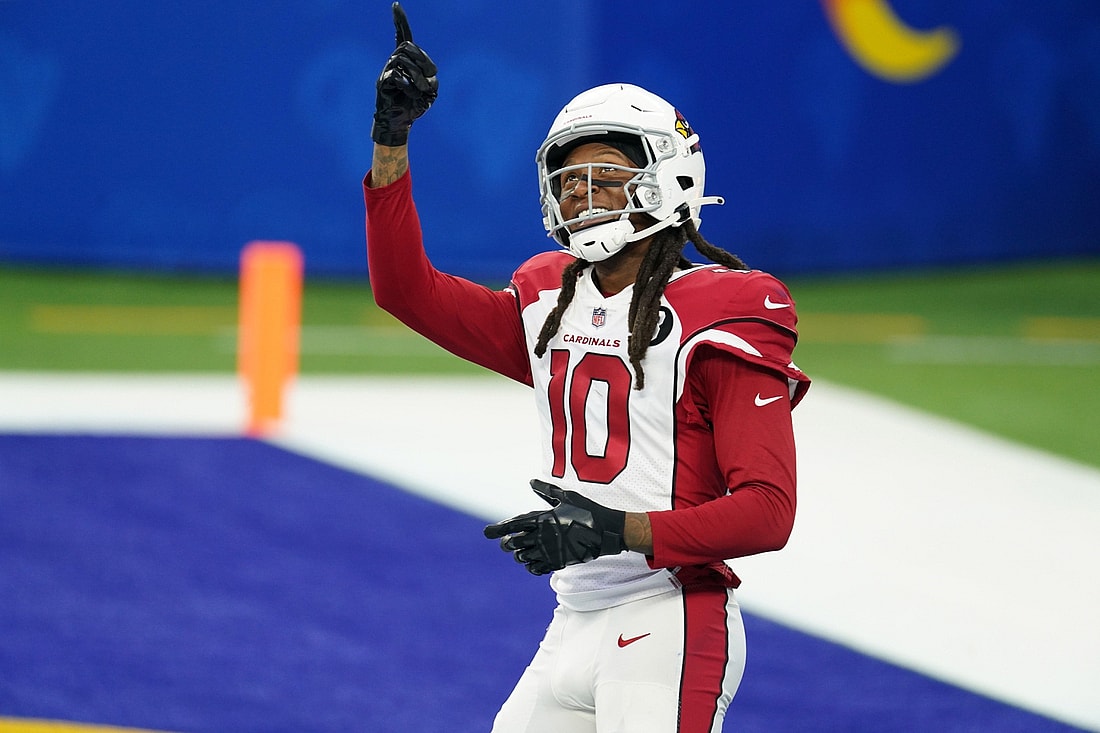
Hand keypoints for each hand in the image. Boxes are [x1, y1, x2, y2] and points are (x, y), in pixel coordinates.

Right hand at [371, 2, 437, 146]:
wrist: (401, 123)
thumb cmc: (415, 105)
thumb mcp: (431, 91)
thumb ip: (432, 78)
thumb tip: (422, 72)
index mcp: (406, 61)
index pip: (403, 36)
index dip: (400, 21)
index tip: (396, 5)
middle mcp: (394, 62)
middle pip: (407, 47)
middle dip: (423, 59)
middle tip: (432, 75)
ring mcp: (387, 71)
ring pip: (401, 59)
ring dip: (417, 75)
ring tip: (421, 89)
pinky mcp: (382, 83)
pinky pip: (396, 75)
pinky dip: (409, 86)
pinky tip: (413, 93)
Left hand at [483, 479, 627, 574]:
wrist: (606, 532)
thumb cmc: (587, 511)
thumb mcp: (567, 497)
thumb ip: (546, 491)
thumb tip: (531, 482)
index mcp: (542, 519)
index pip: (512, 525)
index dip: (497, 529)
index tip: (486, 532)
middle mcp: (542, 536)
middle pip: (512, 544)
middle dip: (507, 544)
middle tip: (508, 543)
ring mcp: (549, 551)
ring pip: (522, 558)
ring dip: (519, 555)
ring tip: (522, 551)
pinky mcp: (557, 563)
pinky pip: (535, 569)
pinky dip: (531, 566)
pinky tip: (534, 561)